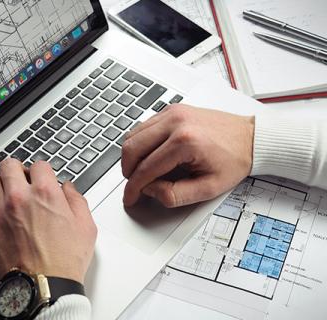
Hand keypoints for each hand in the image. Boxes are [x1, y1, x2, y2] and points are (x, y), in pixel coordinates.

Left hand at [0, 159, 96, 283]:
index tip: (41, 177)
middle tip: (21, 178)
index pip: (39, 165)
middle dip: (17, 169)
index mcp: (45, 194)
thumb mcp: (86, 227)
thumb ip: (77, 201)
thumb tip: (68, 189)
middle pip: (9, 165)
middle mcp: (18, 198)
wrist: (42, 290)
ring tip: (4, 191)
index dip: (42, 171)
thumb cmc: (63, 263)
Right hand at [122, 104, 253, 207]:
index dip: (133, 187)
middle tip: (133, 185)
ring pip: (133, 135)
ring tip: (140, 171)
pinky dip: (140, 142)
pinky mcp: (172, 109)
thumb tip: (151, 190)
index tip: (130, 197)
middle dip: (127, 171)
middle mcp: (175, 122)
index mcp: (185, 142)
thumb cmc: (234, 160)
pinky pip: (143, 126)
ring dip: (131, 156)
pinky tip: (148, 155)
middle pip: (132, 148)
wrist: (251, 137)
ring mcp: (172, 112)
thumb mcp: (209, 188)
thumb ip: (175, 195)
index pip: (146, 168)